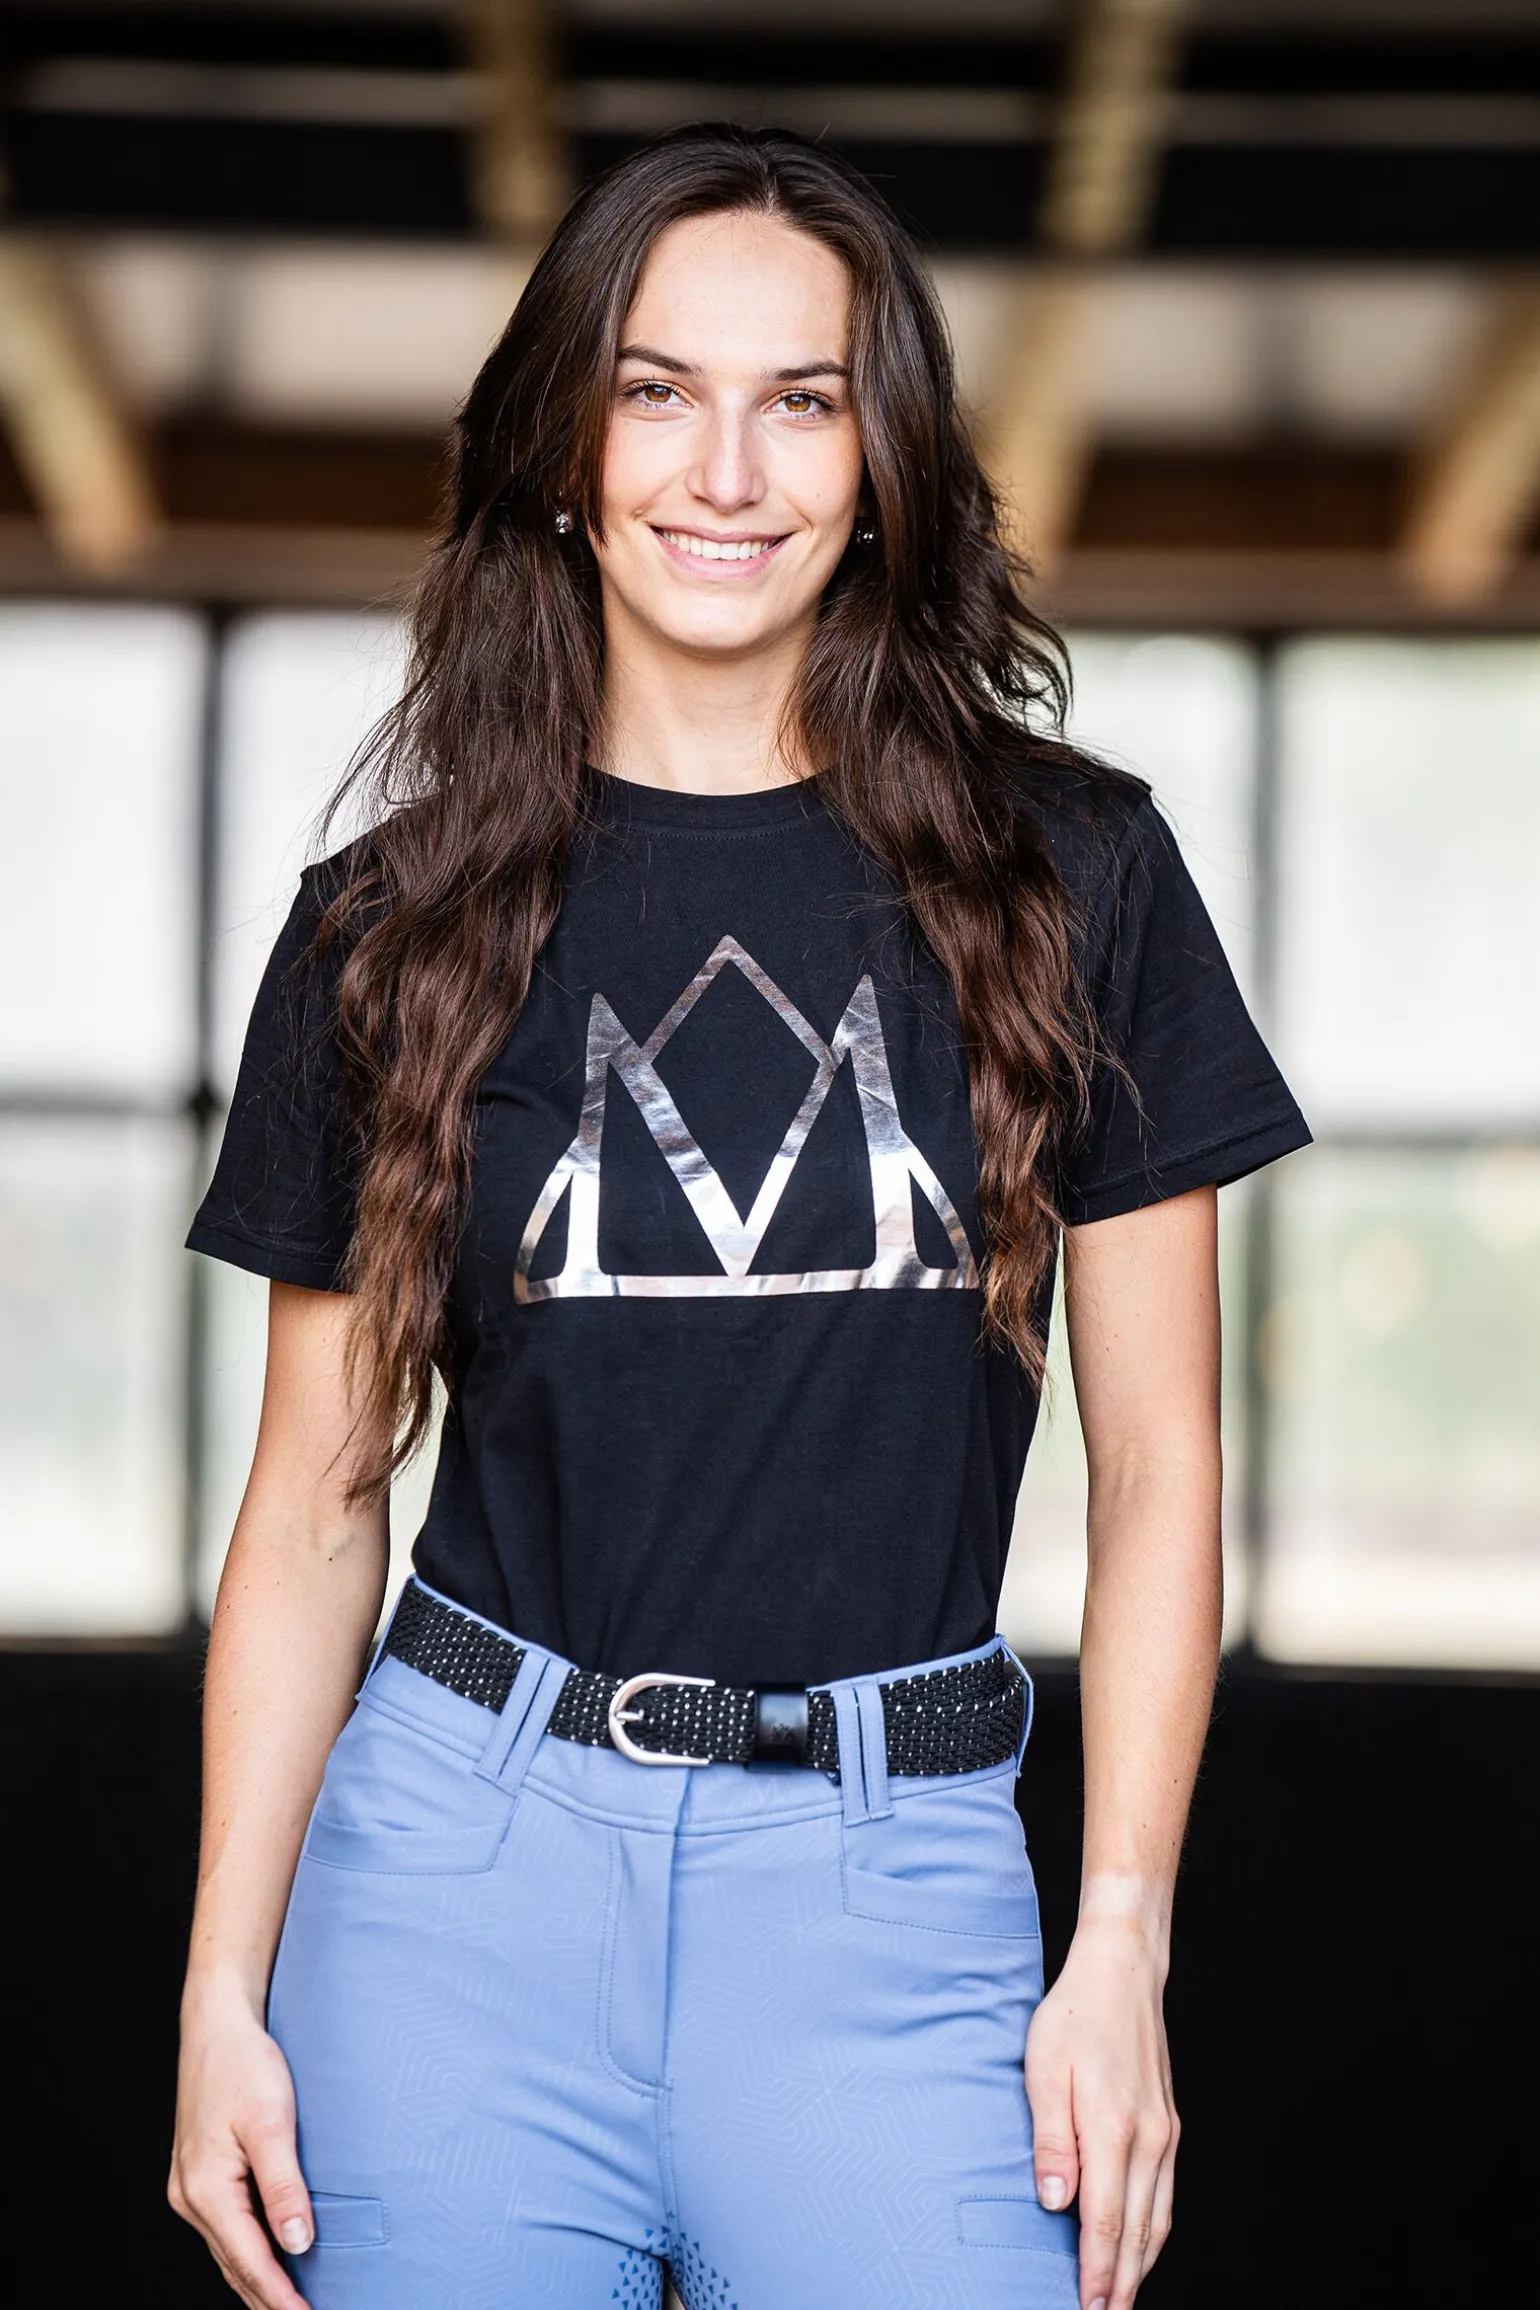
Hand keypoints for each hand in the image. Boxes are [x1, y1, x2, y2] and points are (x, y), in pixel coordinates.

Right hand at [169, 1978, 313, 2309]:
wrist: (216, 2025)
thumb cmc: (244, 2064)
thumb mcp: (272, 2121)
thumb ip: (284, 2186)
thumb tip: (297, 2245)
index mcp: (206, 2189)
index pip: (250, 2260)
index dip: (281, 2297)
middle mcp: (190, 2197)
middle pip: (234, 2265)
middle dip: (268, 2300)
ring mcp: (189, 2189)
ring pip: (228, 2251)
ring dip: (258, 2282)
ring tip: (289, 2306)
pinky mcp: (198, 2176)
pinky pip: (225, 2229)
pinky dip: (247, 2253)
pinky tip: (269, 2261)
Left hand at [1024, 1905, 1178, 2309]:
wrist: (1122, 1972)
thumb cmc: (1073, 2015)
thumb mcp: (1043, 2070)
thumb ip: (1052, 2140)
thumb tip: (1056, 2203)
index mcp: (1114, 2127)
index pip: (1105, 2221)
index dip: (1096, 2271)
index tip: (1085, 2306)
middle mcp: (1149, 2138)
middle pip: (1137, 2232)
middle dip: (1121, 2283)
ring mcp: (1165, 2134)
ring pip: (1157, 2219)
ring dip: (1140, 2265)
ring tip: (1118, 2297)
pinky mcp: (1170, 2126)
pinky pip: (1165, 2194)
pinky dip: (1153, 2232)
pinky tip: (1138, 2246)